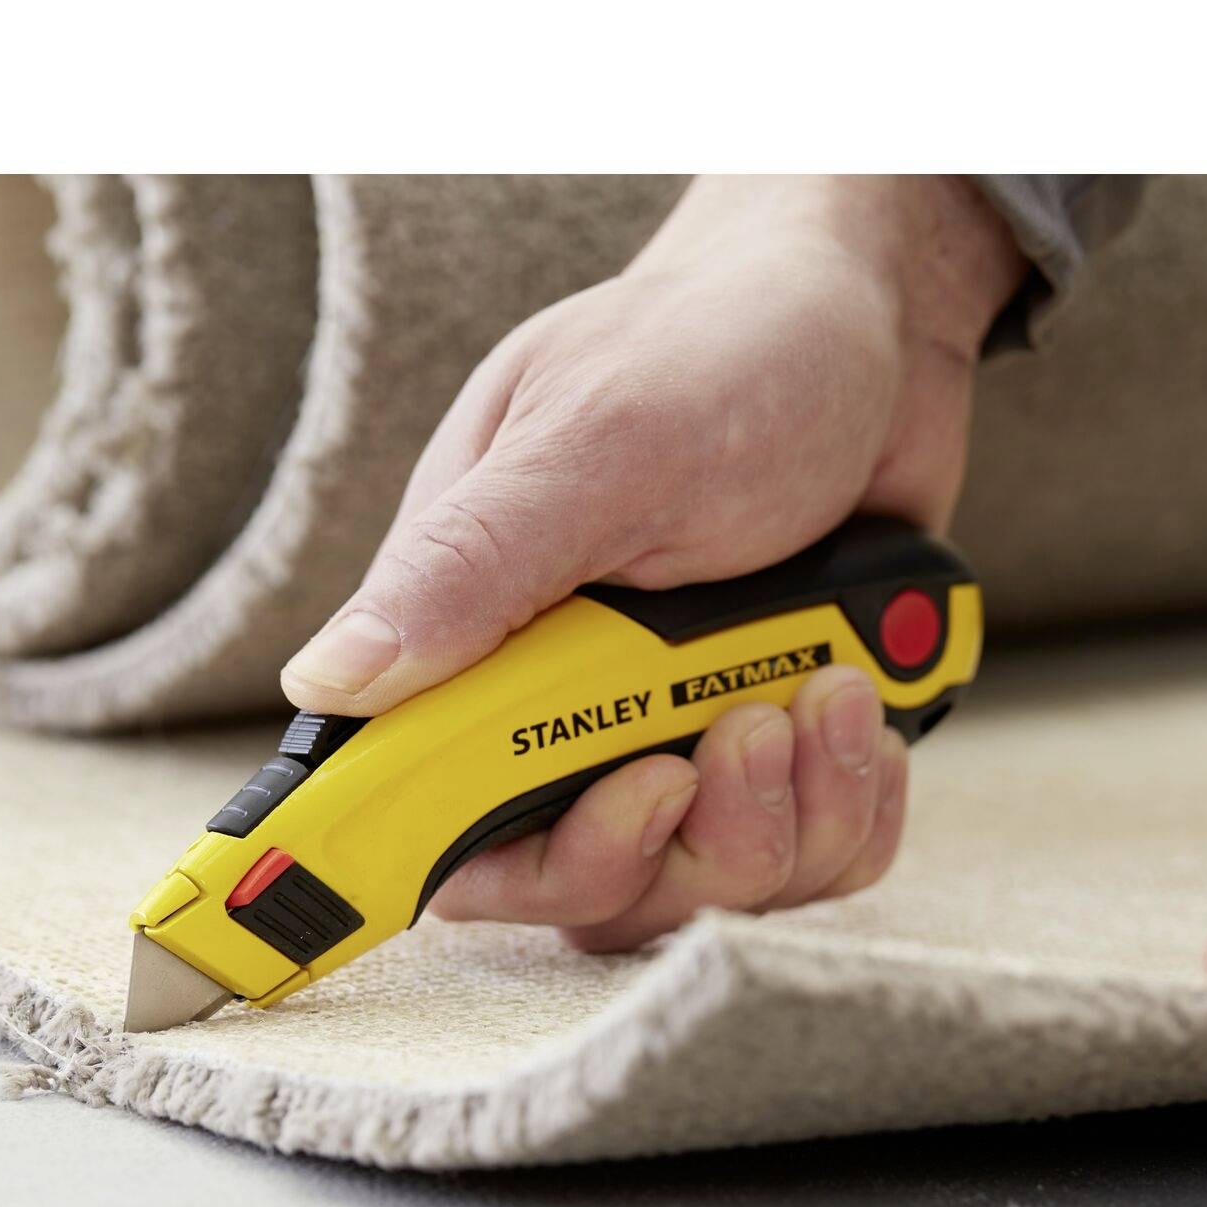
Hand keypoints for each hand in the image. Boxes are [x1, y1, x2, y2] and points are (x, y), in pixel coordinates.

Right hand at [281, 175, 1023, 946]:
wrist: (877, 321)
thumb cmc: (725, 345)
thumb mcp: (599, 442)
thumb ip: (470, 566)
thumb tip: (329, 677)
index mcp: (475, 633)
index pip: (422, 804)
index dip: (459, 865)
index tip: (572, 832)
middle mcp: (561, 706)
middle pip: (579, 885)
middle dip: (672, 842)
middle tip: (741, 731)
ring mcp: (670, 732)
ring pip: (701, 883)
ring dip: (788, 814)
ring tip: (827, 686)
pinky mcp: (770, 752)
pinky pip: (806, 858)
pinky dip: (851, 807)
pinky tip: (859, 708)